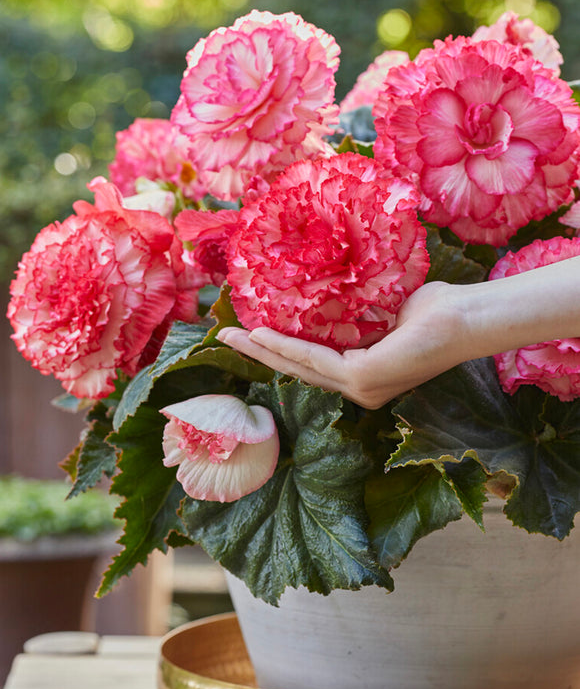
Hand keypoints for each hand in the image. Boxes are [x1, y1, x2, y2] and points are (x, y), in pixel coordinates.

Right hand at [217, 282, 466, 408]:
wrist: (464, 317)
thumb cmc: (433, 310)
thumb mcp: (384, 313)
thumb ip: (355, 317)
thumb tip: (331, 299)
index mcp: (364, 374)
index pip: (313, 365)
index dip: (279, 351)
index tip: (251, 335)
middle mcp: (360, 388)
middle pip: (299, 371)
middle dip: (259, 355)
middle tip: (225, 340)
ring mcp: (361, 388)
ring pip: (300, 368)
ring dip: (262, 352)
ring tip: (231, 338)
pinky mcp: (363, 379)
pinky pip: (315, 360)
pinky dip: (286, 347)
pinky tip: (262, 335)